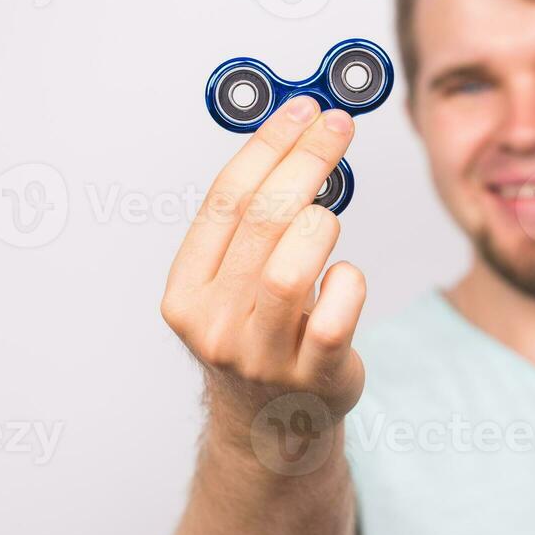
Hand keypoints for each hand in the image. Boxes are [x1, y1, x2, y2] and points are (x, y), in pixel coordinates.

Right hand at [161, 95, 366, 439]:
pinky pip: (335, 316)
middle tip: (337, 129)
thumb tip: (294, 136)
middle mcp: (214, 325)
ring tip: (329, 220)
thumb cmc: (260, 337)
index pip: (224, 199)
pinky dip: (349, 282)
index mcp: (186, 292)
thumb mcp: (234, 282)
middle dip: (306, 160)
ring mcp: (260, 356)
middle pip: (261, 221)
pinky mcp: (312, 377)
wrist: (273, 423)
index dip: (268, 145)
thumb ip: (251, 221)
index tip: (301, 111)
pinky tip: (345, 276)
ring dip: (321, 225)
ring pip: (290, 268)